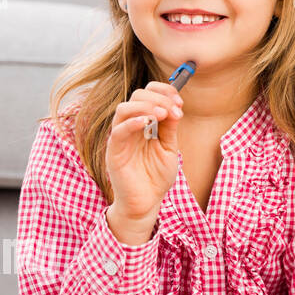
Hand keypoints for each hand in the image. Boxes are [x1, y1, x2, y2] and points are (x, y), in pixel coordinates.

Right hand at [105, 81, 184, 224]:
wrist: (147, 203)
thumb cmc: (156, 177)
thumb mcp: (169, 148)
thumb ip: (169, 128)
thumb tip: (175, 106)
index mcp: (143, 123)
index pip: (147, 94)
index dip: (164, 92)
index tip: (179, 102)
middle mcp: (130, 127)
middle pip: (137, 96)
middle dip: (159, 99)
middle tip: (175, 111)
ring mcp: (120, 138)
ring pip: (124, 108)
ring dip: (146, 107)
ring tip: (162, 115)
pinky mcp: (114, 152)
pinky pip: (118, 131)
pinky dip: (132, 122)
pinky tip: (147, 124)